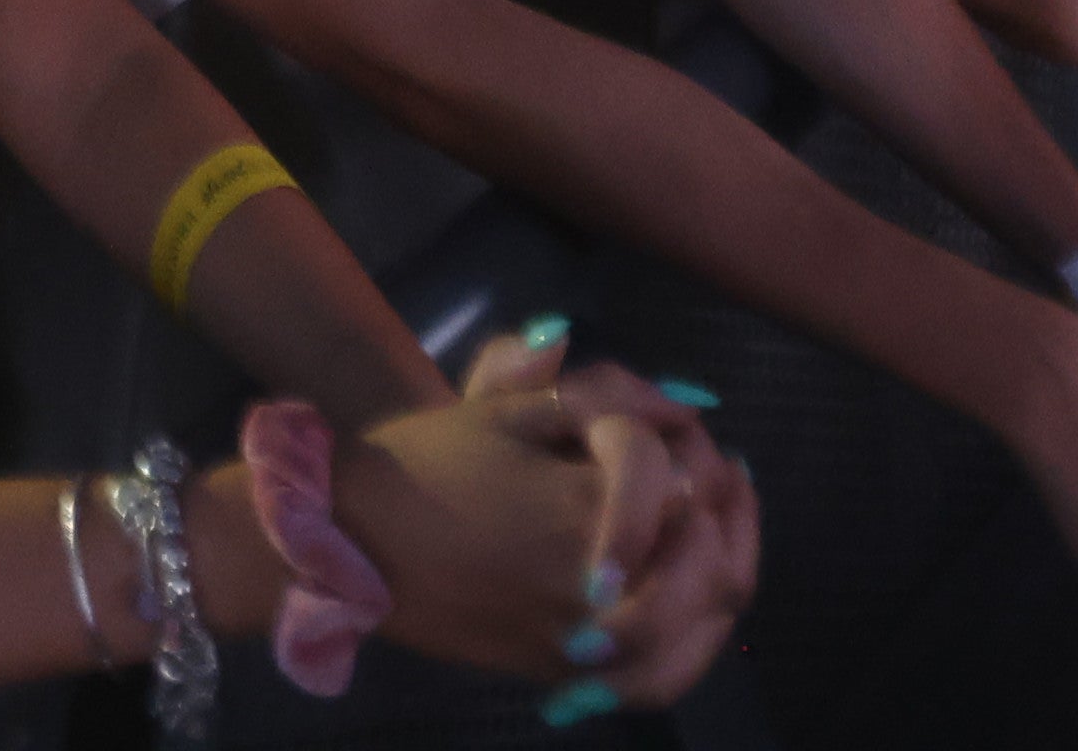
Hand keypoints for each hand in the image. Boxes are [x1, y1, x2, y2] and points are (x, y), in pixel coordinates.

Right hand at [330, 347, 753, 695]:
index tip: (677, 423)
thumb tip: (680, 408)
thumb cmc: (426, 463)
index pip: (672, 473)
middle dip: (725, 507)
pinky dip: (693, 649)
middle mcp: (596, 586)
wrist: (352, 541)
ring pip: (698, 623)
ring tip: (721, 530)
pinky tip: (703, 612)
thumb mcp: (508, 409)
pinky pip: (657, 678)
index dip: (681, 439)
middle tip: (722, 473)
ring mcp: (585, 637)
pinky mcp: (567, 670)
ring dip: (724, 571)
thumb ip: (603, 399)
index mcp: (579, 509)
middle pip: (709, 558)